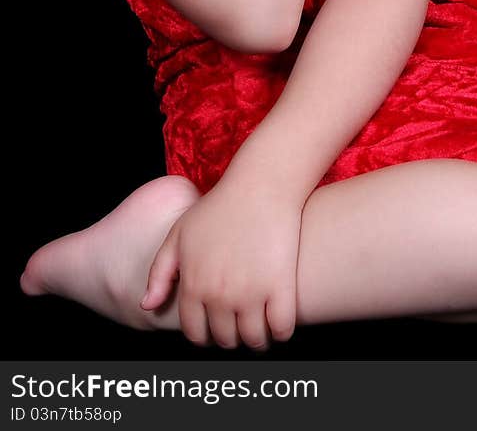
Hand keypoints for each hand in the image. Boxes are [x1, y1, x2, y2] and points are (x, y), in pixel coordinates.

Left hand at [140, 173, 302, 349]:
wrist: (261, 185)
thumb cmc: (220, 206)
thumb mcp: (179, 234)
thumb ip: (159, 272)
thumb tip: (147, 305)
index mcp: (193, 286)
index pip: (195, 333)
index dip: (205, 334)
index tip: (215, 328)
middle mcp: (219, 296)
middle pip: (225, 339)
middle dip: (231, 336)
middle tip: (239, 325)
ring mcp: (251, 293)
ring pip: (254, 340)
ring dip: (257, 339)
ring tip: (261, 327)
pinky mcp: (280, 286)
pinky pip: (282, 328)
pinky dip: (282, 331)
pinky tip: (280, 320)